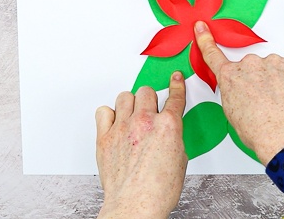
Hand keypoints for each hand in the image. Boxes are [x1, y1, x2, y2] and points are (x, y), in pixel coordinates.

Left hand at [95, 72, 187, 218]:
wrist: (136, 204)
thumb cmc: (158, 190)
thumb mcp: (180, 158)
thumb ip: (173, 136)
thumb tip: (168, 130)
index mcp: (168, 126)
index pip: (175, 97)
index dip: (177, 85)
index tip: (175, 78)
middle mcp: (145, 122)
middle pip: (146, 91)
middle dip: (150, 99)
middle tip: (150, 109)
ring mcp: (123, 127)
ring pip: (125, 96)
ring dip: (130, 103)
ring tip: (132, 114)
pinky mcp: (105, 137)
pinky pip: (103, 111)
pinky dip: (109, 114)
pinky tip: (115, 122)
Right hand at [194, 21, 283, 165]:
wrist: (282, 133)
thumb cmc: (257, 130)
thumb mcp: (232, 113)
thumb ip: (234, 93)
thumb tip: (242, 92)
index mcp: (230, 77)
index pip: (213, 55)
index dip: (206, 40)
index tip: (202, 27)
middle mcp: (248, 64)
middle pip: (252, 67)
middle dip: (258, 79)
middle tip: (266, 100)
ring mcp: (271, 61)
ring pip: (273, 67)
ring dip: (277, 80)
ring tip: (280, 102)